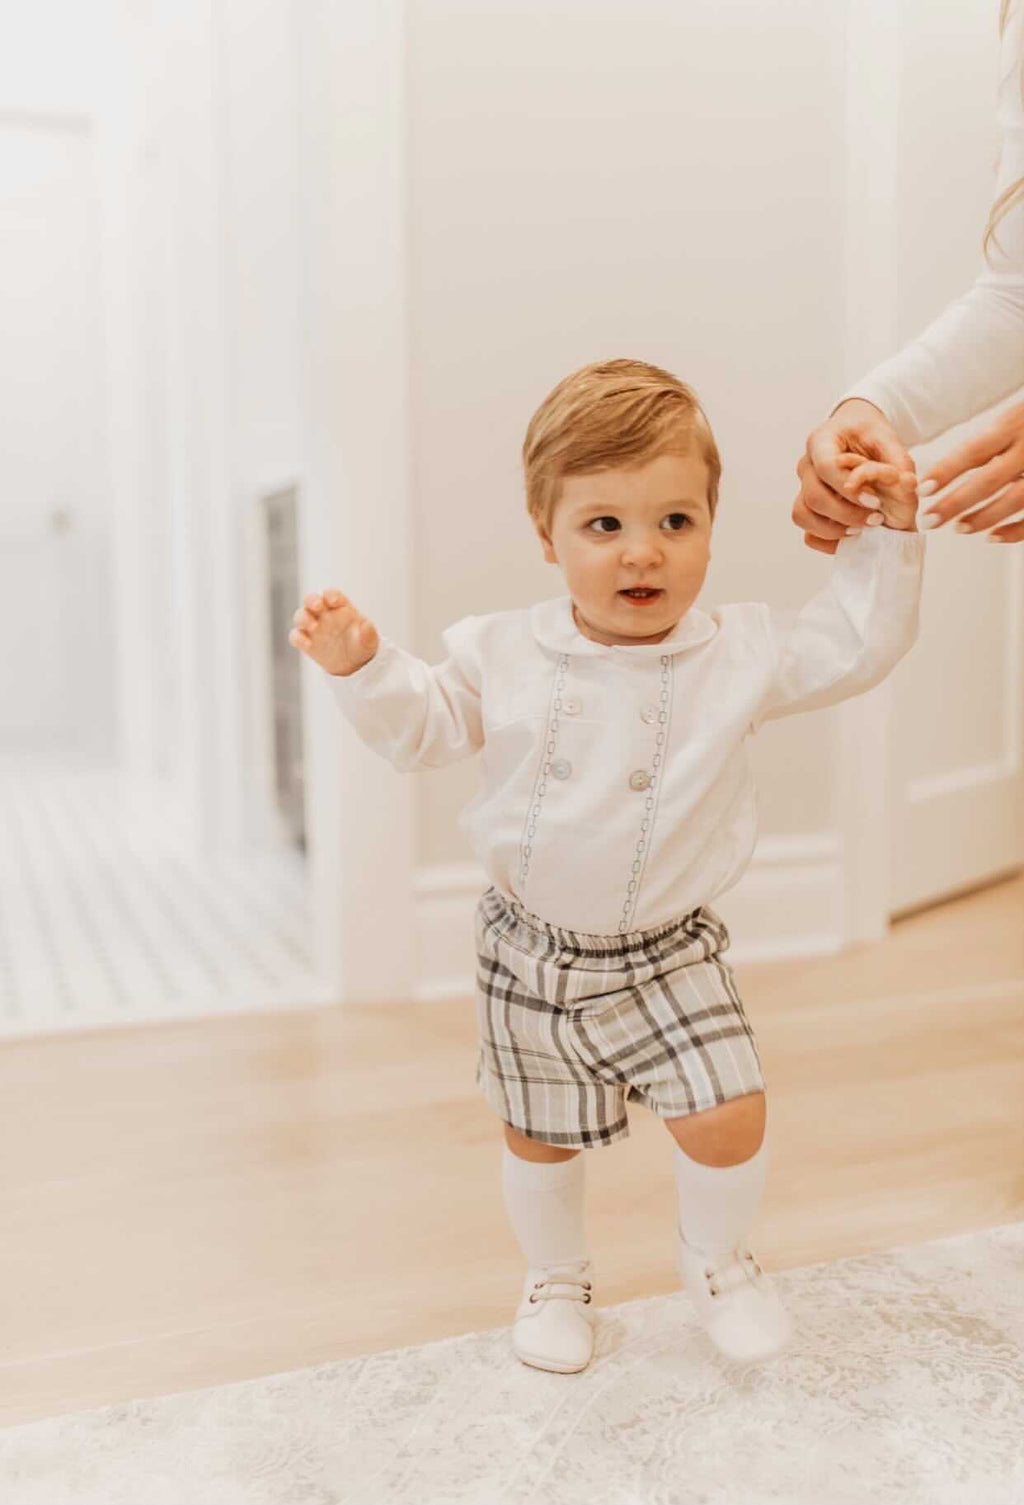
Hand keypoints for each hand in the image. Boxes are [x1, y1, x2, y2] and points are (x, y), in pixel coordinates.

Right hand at [289, 590, 379, 675]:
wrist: (354, 664)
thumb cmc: (362, 645)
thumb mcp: (370, 641)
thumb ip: (369, 633)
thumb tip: (368, 625)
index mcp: (340, 607)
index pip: (332, 595)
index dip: (331, 595)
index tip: (334, 601)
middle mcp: (324, 614)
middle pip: (311, 599)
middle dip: (311, 600)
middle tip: (317, 606)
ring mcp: (313, 626)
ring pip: (300, 615)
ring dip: (303, 618)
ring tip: (313, 627)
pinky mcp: (306, 641)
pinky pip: (296, 636)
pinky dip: (298, 638)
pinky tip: (308, 645)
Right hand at [793, 398, 918, 554]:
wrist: (858, 439)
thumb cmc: (869, 437)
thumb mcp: (888, 438)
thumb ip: (897, 458)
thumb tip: (907, 482)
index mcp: (822, 441)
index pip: (826, 467)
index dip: (850, 490)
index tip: (876, 501)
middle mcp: (806, 465)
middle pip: (813, 496)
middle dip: (846, 513)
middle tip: (875, 518)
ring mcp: (803, 488)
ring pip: (803, 515)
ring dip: (834, 528)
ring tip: (862, 529)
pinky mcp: (807, 508)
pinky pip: (807, 532)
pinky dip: (827, 539)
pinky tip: (851, 535)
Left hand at [917, 399, 1023, 542]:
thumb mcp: (1013, 419)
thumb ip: (989, 441)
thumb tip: (941, 473)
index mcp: (1013, 424)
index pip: (974, 450)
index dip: (946, 471)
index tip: (923, 489)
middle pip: (990, 479)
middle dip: (956, 503)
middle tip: (929, 520)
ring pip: (1014, 499)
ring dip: (984, 517)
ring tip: (958, 528)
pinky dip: (1015, 530)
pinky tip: (993, 537)